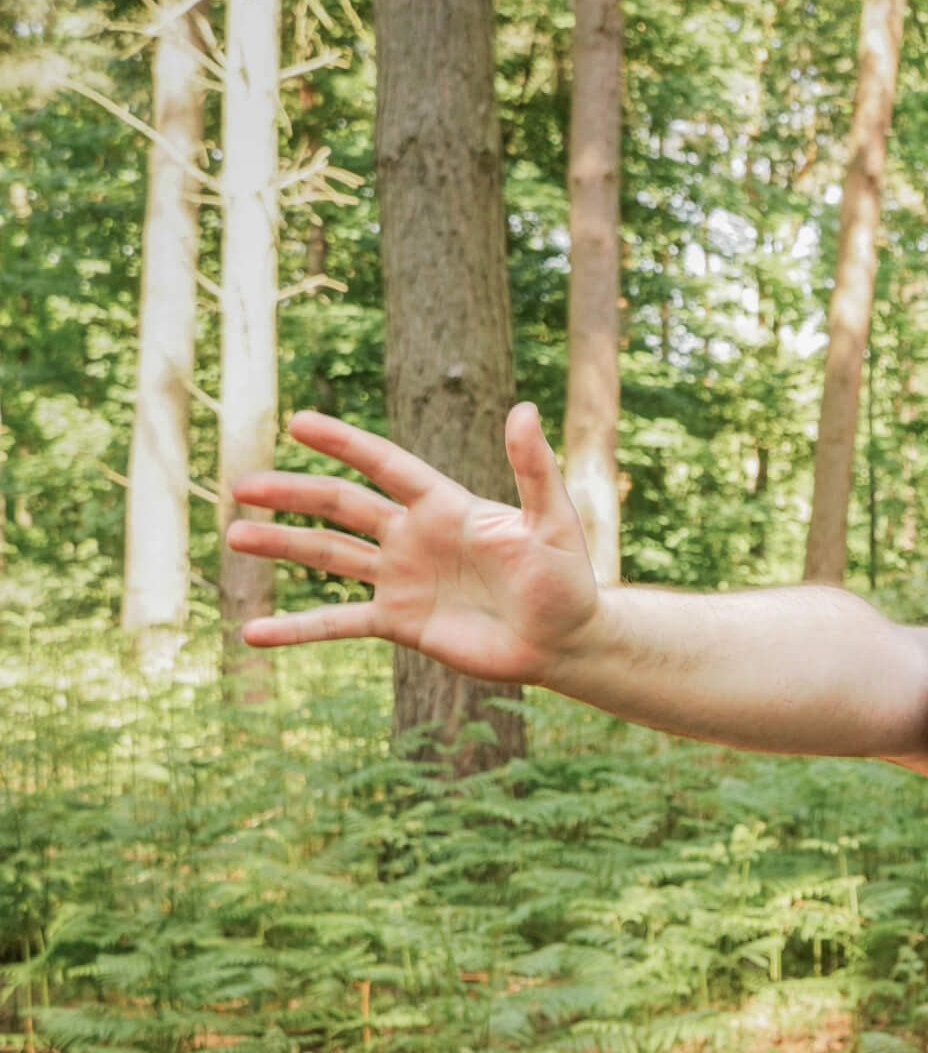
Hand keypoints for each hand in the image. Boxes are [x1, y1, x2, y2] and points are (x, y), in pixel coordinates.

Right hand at [225, 405, 601, 685]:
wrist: (565, 642)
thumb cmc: (567, 579)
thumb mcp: (552, 522)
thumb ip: (534, 470)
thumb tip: (524, 410)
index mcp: (446, 507)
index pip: (386, 466)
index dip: (344, 444)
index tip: (298, 422)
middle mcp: (415, 537)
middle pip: (343, 506)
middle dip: (293, 495)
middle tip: (242, 485)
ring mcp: (403, 579)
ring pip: (330, 557)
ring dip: (283, 546)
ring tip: (234, 536)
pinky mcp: (400, 622)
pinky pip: (338, 624)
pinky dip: (297, 628)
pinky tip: (254, 633)